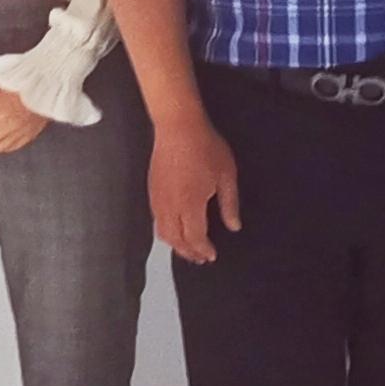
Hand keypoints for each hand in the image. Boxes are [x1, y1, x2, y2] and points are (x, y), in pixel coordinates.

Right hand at [149, 113, 242, 262]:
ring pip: (163, 233)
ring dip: (176, 245)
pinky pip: (156, 221)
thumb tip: (233, 226)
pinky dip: (166, 232)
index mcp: (190, 205)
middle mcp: (170, 207)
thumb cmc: (205, 148)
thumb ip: (229, 204)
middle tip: (201, 258)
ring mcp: (157, 200)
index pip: (195, 238)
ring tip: (188, 249)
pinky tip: (175, 230)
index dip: (203, 250)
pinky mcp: (151, 192)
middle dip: (189, 252)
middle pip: (176, 240)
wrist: (178, 127)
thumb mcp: (226, 175)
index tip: (212, 255)